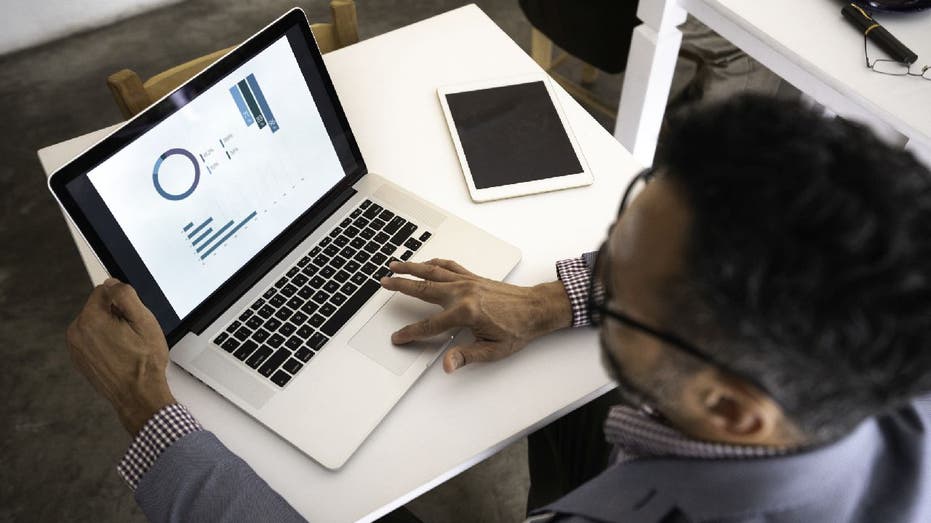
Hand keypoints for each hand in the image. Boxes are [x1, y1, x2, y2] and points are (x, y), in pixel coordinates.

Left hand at [66, 278, 175, 434]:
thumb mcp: (145, 321)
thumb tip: (113, 282)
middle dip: (116, 315)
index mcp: (90, 320)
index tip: (133, 318)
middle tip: (133, 334)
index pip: (105, 290)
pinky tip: (120, 354)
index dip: (124, 301)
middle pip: (99, 307)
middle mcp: (77, 332)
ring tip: (127, 346)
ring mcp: (76, 347)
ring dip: (111, 328)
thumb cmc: (144, 363)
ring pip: (96, 323)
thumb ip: (126, 295)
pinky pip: (93, 339)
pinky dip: (105, 342)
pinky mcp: (80, 358)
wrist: (139, 395)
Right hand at [380, 259, 571, 372]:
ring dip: (412, 267)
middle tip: (384, 282)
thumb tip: (448, 364)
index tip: (398, 337)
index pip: (430, 325)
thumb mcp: (493, 350)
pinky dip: (435, 263)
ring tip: (395, 264)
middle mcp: (463, 293)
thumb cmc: (518, 329)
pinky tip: (426, 263)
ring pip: (433, 272)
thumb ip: (466, 356)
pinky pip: (449, 266)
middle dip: (401, 285)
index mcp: (465, 312)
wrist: (537, 308)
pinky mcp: (474, 277)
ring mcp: (468, 282)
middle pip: (424, 289)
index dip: (411, 333)